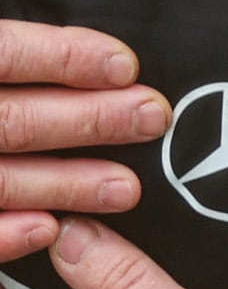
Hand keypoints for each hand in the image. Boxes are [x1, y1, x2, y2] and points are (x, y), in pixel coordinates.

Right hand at [0, 22, 167, 262]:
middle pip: (10, 118)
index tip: (126, 65)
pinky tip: (47, 231)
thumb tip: (92, 57)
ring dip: (61, 183)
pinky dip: (1, 234)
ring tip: (126, 188)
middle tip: (151, 118)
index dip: (61, 57)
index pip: (2, 53)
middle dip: (86, 119)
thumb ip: (9, 58)